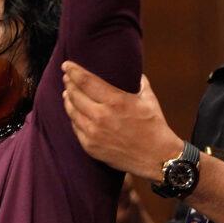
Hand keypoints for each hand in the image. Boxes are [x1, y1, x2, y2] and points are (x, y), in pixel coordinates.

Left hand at [62, 60, 181, 179]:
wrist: (157, 158)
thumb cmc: (154, 126)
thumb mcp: (149, 100)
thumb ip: (140, 83)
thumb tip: (136, 73)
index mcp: (115, 101)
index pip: (85, 81)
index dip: (73, 71)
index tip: (66, 65)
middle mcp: (101, 116)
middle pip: (75, 95)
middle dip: (69, 83)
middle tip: (66, 77)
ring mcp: (94, 133)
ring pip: (72, 112)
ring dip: (68, 100)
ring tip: (67, 93)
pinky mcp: (91, 147)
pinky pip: (76, 128)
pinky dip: (73, 118)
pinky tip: (74, 113)